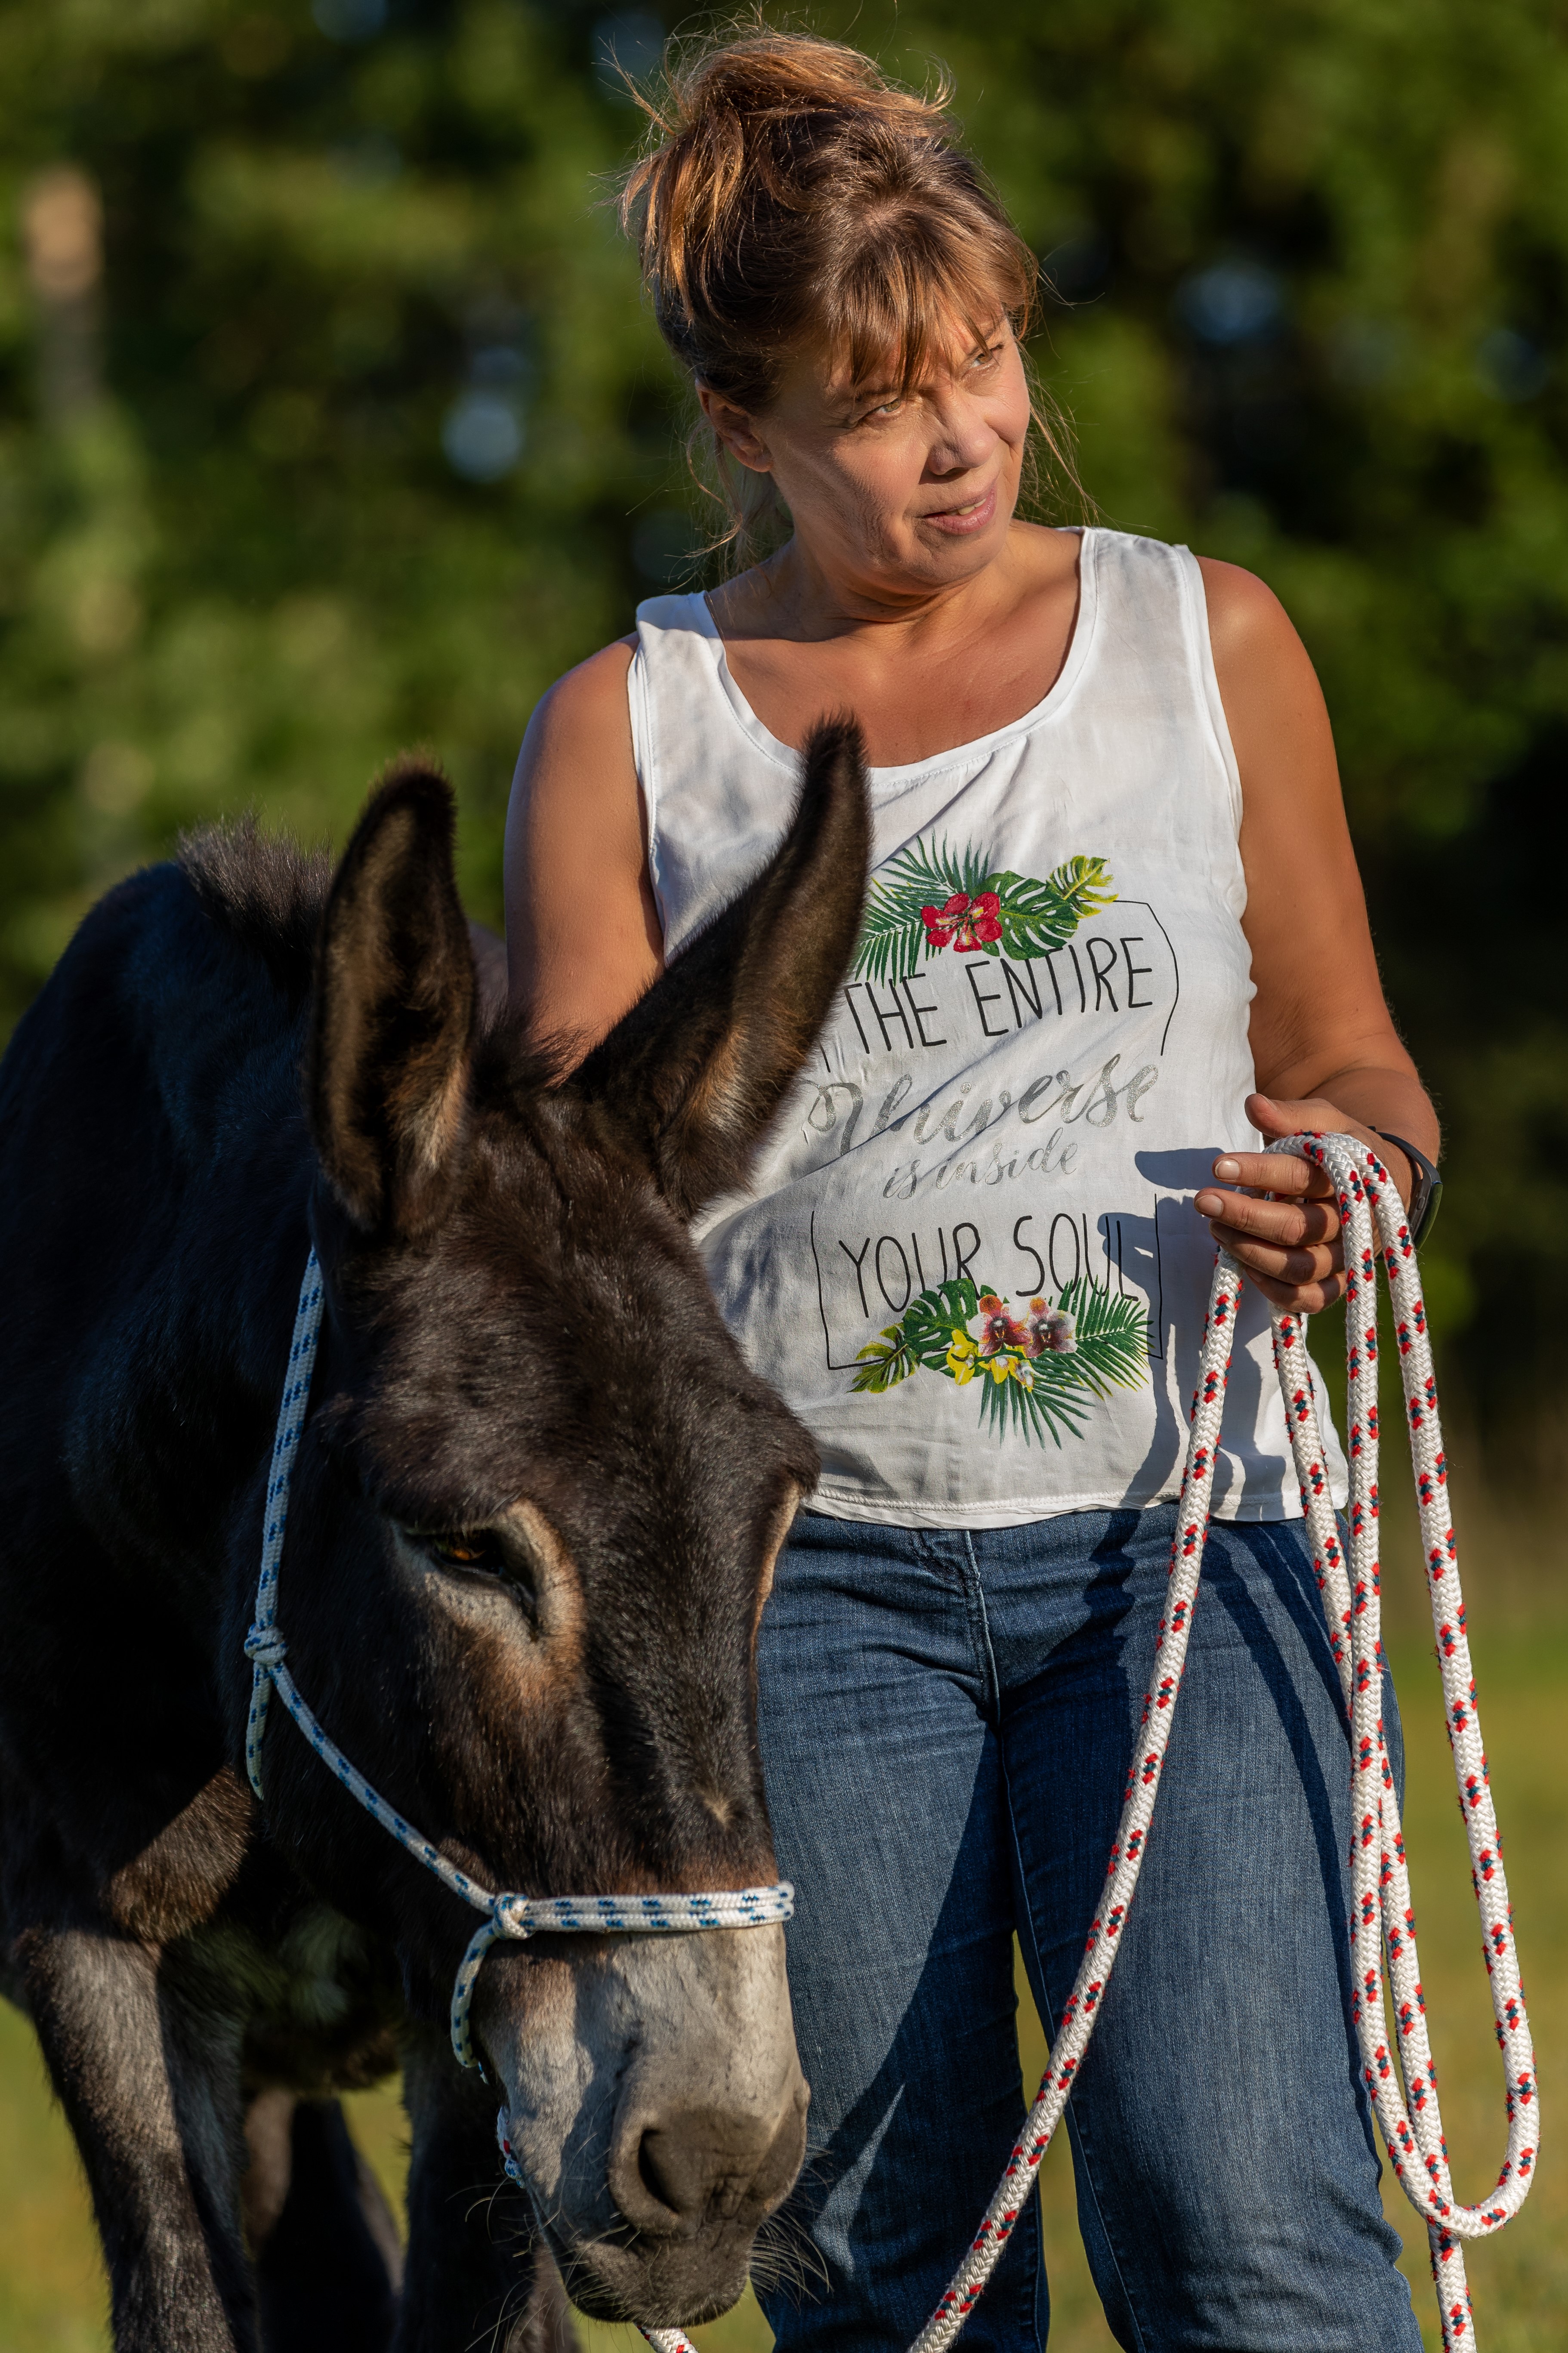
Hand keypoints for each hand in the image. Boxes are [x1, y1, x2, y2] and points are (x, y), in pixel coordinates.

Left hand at [1191, 1092, 1412, 1314]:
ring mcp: (1348, 1257)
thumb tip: (1253, 1105)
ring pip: (1299, 1268)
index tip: (1218, 1166)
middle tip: (1203, 1200)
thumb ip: (1290, 1116)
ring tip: (1216, 1229)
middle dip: (1245, 1216)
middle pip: (1297, 1228)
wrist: (1382, 1179)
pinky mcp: (1339, 1282)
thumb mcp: (1324, 1121)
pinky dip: (1274, 1290)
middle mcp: (1354, 1222)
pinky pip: (1308, 1300)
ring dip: (1251, 1252)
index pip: (1301, 1177)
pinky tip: (1243, 1266)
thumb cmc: (1340, 1148)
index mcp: (1350, 1175)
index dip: (1259, 1172)